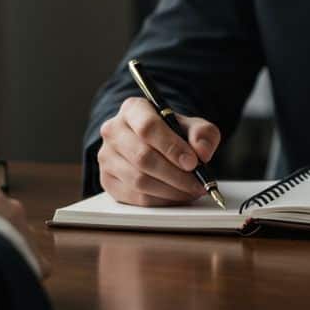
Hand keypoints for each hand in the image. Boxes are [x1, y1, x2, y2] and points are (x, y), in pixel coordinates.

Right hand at [97, 97, 221, 205]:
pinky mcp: (107, 180)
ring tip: (190, 191)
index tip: (192, 162)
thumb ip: (202, 134)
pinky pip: (135, 197)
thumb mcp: (192, 126)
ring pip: (138, 180)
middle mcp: (113, 130)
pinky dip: (160, 201)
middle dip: (175, 175)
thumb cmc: (171, 134)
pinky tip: (175, 196)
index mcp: (133, 109)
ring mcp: (106, 157)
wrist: (152, 144)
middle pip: (143, 157)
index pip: (148, 127)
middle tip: (197, 183)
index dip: (172, 147)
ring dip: (170, 190)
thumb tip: (202, 151)